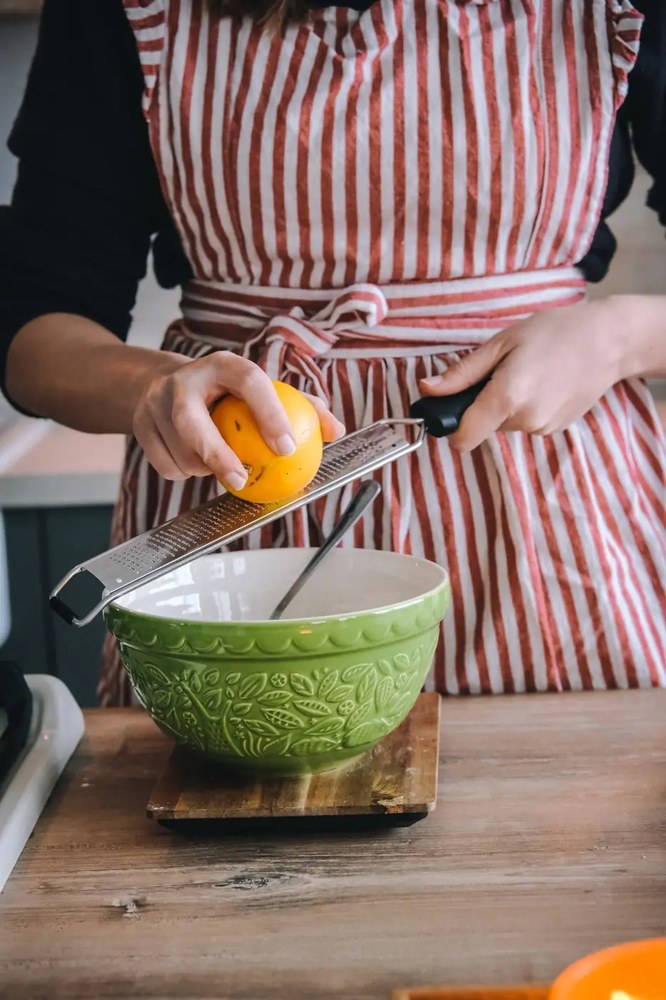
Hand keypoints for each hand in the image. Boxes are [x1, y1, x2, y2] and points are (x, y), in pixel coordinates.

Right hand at [133, 351, 344, 484]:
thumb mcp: (261, 389)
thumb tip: (335, 431)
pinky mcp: (140, 426)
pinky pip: (165, 465)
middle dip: (217, 454)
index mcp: (222, 365)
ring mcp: (156, 403)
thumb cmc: (227, 392)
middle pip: (192, 421)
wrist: (162, 384)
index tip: (287, 448)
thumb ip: (301, 406)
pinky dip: (184, 474)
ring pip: (179, 450)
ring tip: (222, 466)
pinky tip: (196, 466)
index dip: (269, 414)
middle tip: (242, 479)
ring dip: (203, 468)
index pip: (250, 382)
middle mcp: (184, 380)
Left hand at [419, 298, 633, 451]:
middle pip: (483, 427)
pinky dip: (526, 408)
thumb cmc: (554, 332)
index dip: (451, 427)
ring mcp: (542, 428)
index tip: (450, 409)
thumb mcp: (502, 343)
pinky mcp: (555, 430)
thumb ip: (462, 373)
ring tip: (528, 374)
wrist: (608, 342)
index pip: (464, 438)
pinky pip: (525, 423)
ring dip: (506, 406)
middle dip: (483, 405)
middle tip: (503, 372)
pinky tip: (544, 384)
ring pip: (505, 425)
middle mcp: (525, 420)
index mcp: (507, 397)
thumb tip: (428, 389)